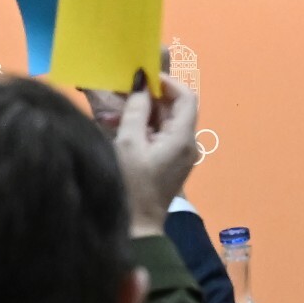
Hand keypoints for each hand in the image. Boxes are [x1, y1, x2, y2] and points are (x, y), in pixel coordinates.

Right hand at [106, 64, 202, 233]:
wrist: (137, 227)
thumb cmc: (132, 184)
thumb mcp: (128, 142)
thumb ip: (136, 109)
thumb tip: (140, 81)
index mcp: (183, 138)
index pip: (186, 97)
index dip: (167, 82)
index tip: (144, 76)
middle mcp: (187, 144)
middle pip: (175, 108)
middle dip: (151, 96)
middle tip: (124, 89)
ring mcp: (180, 154)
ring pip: (165, 122)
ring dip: (143, 111)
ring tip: (115, 108)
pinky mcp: (170, 162)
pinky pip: (160, 136)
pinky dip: (143, 127)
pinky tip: (119, 125)